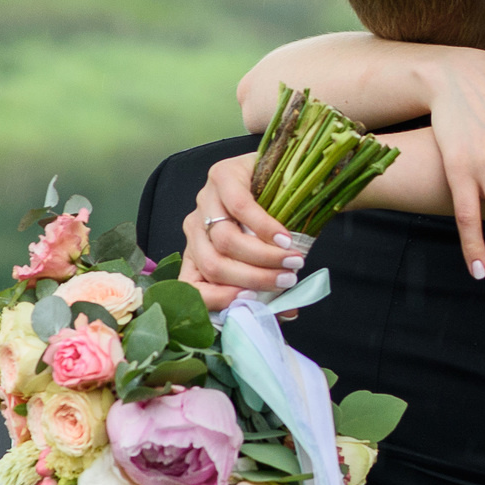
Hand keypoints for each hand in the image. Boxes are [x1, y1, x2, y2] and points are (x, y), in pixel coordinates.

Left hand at [181, 155, 309, 316]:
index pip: (191, 286)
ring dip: (263, 256)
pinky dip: (265, 227)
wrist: (282, 171)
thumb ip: (271, 284)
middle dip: (253, 278)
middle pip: (213, 264)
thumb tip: (288, 313)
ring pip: (225, 240)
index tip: (253, 301)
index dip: (220, 299)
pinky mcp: (221, 176)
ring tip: (293, 260)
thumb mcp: (267, 256)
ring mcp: (204, 200)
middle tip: (288, 281)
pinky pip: (240, 207)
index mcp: (198, 253)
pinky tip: (285, 237)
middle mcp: (195, 228)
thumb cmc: (274, 220)